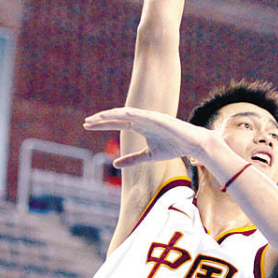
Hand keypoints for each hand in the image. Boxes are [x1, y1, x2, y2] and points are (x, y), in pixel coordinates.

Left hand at [84, 107, 207, 165]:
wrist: (192, 144)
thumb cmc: (172, 147)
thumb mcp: (148, 156)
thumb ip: (132, 159)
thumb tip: (115, 164)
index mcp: (139, 126)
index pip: (116, 123)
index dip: (101, 124)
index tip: (87, 126)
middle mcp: (142, 120)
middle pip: (117, 117)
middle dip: (101, 119)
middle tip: (85, 122)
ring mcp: (151, 118)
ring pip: (128, 114)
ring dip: (113, 115)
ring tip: (98, 117)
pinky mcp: (161, 118)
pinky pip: (145, 115)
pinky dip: (133, 114)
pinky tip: (122, 114)